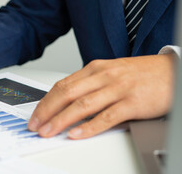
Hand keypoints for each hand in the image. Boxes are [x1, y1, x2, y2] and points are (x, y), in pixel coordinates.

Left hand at [28, 54, 175, 138]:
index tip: (35, 114)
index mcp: (95, 68)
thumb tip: (66, 100)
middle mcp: (103, 76)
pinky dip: (89, 127)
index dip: (45, 101)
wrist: (172, 70)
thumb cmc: (140, 74)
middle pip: (67, 94)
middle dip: (47, 111)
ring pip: (82, 105)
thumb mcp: (110, 73)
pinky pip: (106, 117)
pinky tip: (76, 134)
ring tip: (48, 131)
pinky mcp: (131, 103)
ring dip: (61, 120)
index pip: (62, 85)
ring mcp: (117, 89)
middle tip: (35, 125)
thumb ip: (89, 84)